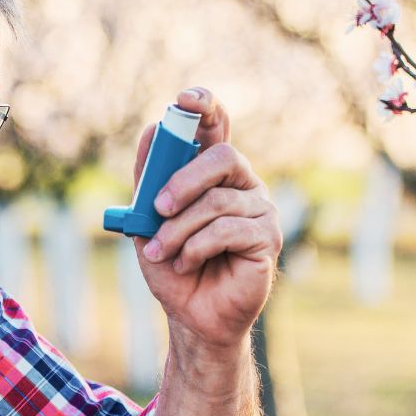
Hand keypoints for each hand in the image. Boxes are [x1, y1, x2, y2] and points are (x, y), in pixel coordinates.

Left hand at [135, 88, 281, 352]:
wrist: (191, 315)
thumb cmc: (172, 265)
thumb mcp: (148, 220)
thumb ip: (149, 179)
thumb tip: (153, 130)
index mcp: (214, 174)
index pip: (217, 127)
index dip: (205, 106)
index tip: (184, 100)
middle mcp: (242, 184)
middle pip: (222, 157)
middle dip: (184, 180)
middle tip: (158, 207)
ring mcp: (260, 210)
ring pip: (217, 202)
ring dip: (179, 230)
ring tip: (161, 253)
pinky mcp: (267, 238)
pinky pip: (229, 230)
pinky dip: (196, 247)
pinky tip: (185, 263)